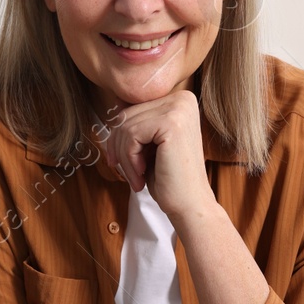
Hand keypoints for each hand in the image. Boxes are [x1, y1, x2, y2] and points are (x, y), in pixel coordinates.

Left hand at [102, 90, 215, 218]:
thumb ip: (137, 120)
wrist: (190, 204)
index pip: (132, 108)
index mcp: (180, 99)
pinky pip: (131, 135)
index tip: (119, 160)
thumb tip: (114, 102)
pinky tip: (142, 174)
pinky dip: (129, 159)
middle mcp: (183, 98)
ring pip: (125, 126)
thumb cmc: (168, 177)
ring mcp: (179, 109)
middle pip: (126, 115)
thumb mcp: (149, 142)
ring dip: (124, 157)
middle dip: (119, 147)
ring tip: (136, 177)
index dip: (119, 137)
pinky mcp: (172, 123)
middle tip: (129, 173)